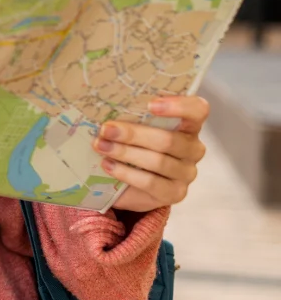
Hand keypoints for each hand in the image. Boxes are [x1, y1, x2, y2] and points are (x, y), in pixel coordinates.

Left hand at [93, 95, 208, 211]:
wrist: (131, 183)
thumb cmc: (135, 145)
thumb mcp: (135, 127)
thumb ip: (132, 116)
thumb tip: (107, 108)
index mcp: (188, 125)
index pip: (197, 111)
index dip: (179, 106)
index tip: (150, 105)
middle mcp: (193, 149)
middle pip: (169, 140)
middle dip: (134, 134)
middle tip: (106, 129)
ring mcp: (186, 173)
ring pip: (158, 161)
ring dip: (125, 152)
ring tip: (101, 146)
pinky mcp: (175, 194)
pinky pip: (151, 183)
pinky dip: (126, 173)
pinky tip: (108, 165)